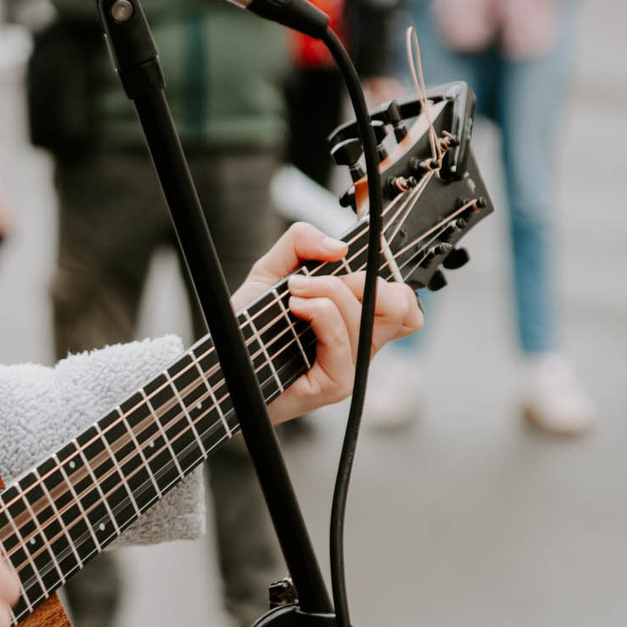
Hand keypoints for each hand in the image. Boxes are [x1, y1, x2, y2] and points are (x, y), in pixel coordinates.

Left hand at [246, 223, 425, 422]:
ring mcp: (351, 367)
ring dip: (329, 290)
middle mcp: (360, 345)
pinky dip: (319, 312)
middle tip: (323, 279)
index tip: (348, 262)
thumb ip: (301, 242)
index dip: (389, 277)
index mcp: (358, 321)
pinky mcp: (335, 384)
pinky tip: (294, 309)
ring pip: (369, 315)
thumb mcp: (273, 270)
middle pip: (402, 306)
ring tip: (294, 293)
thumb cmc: (250, 325)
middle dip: (364, 279)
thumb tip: (339, 246)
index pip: (405, 304)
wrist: (221, 361)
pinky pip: (342, 337)